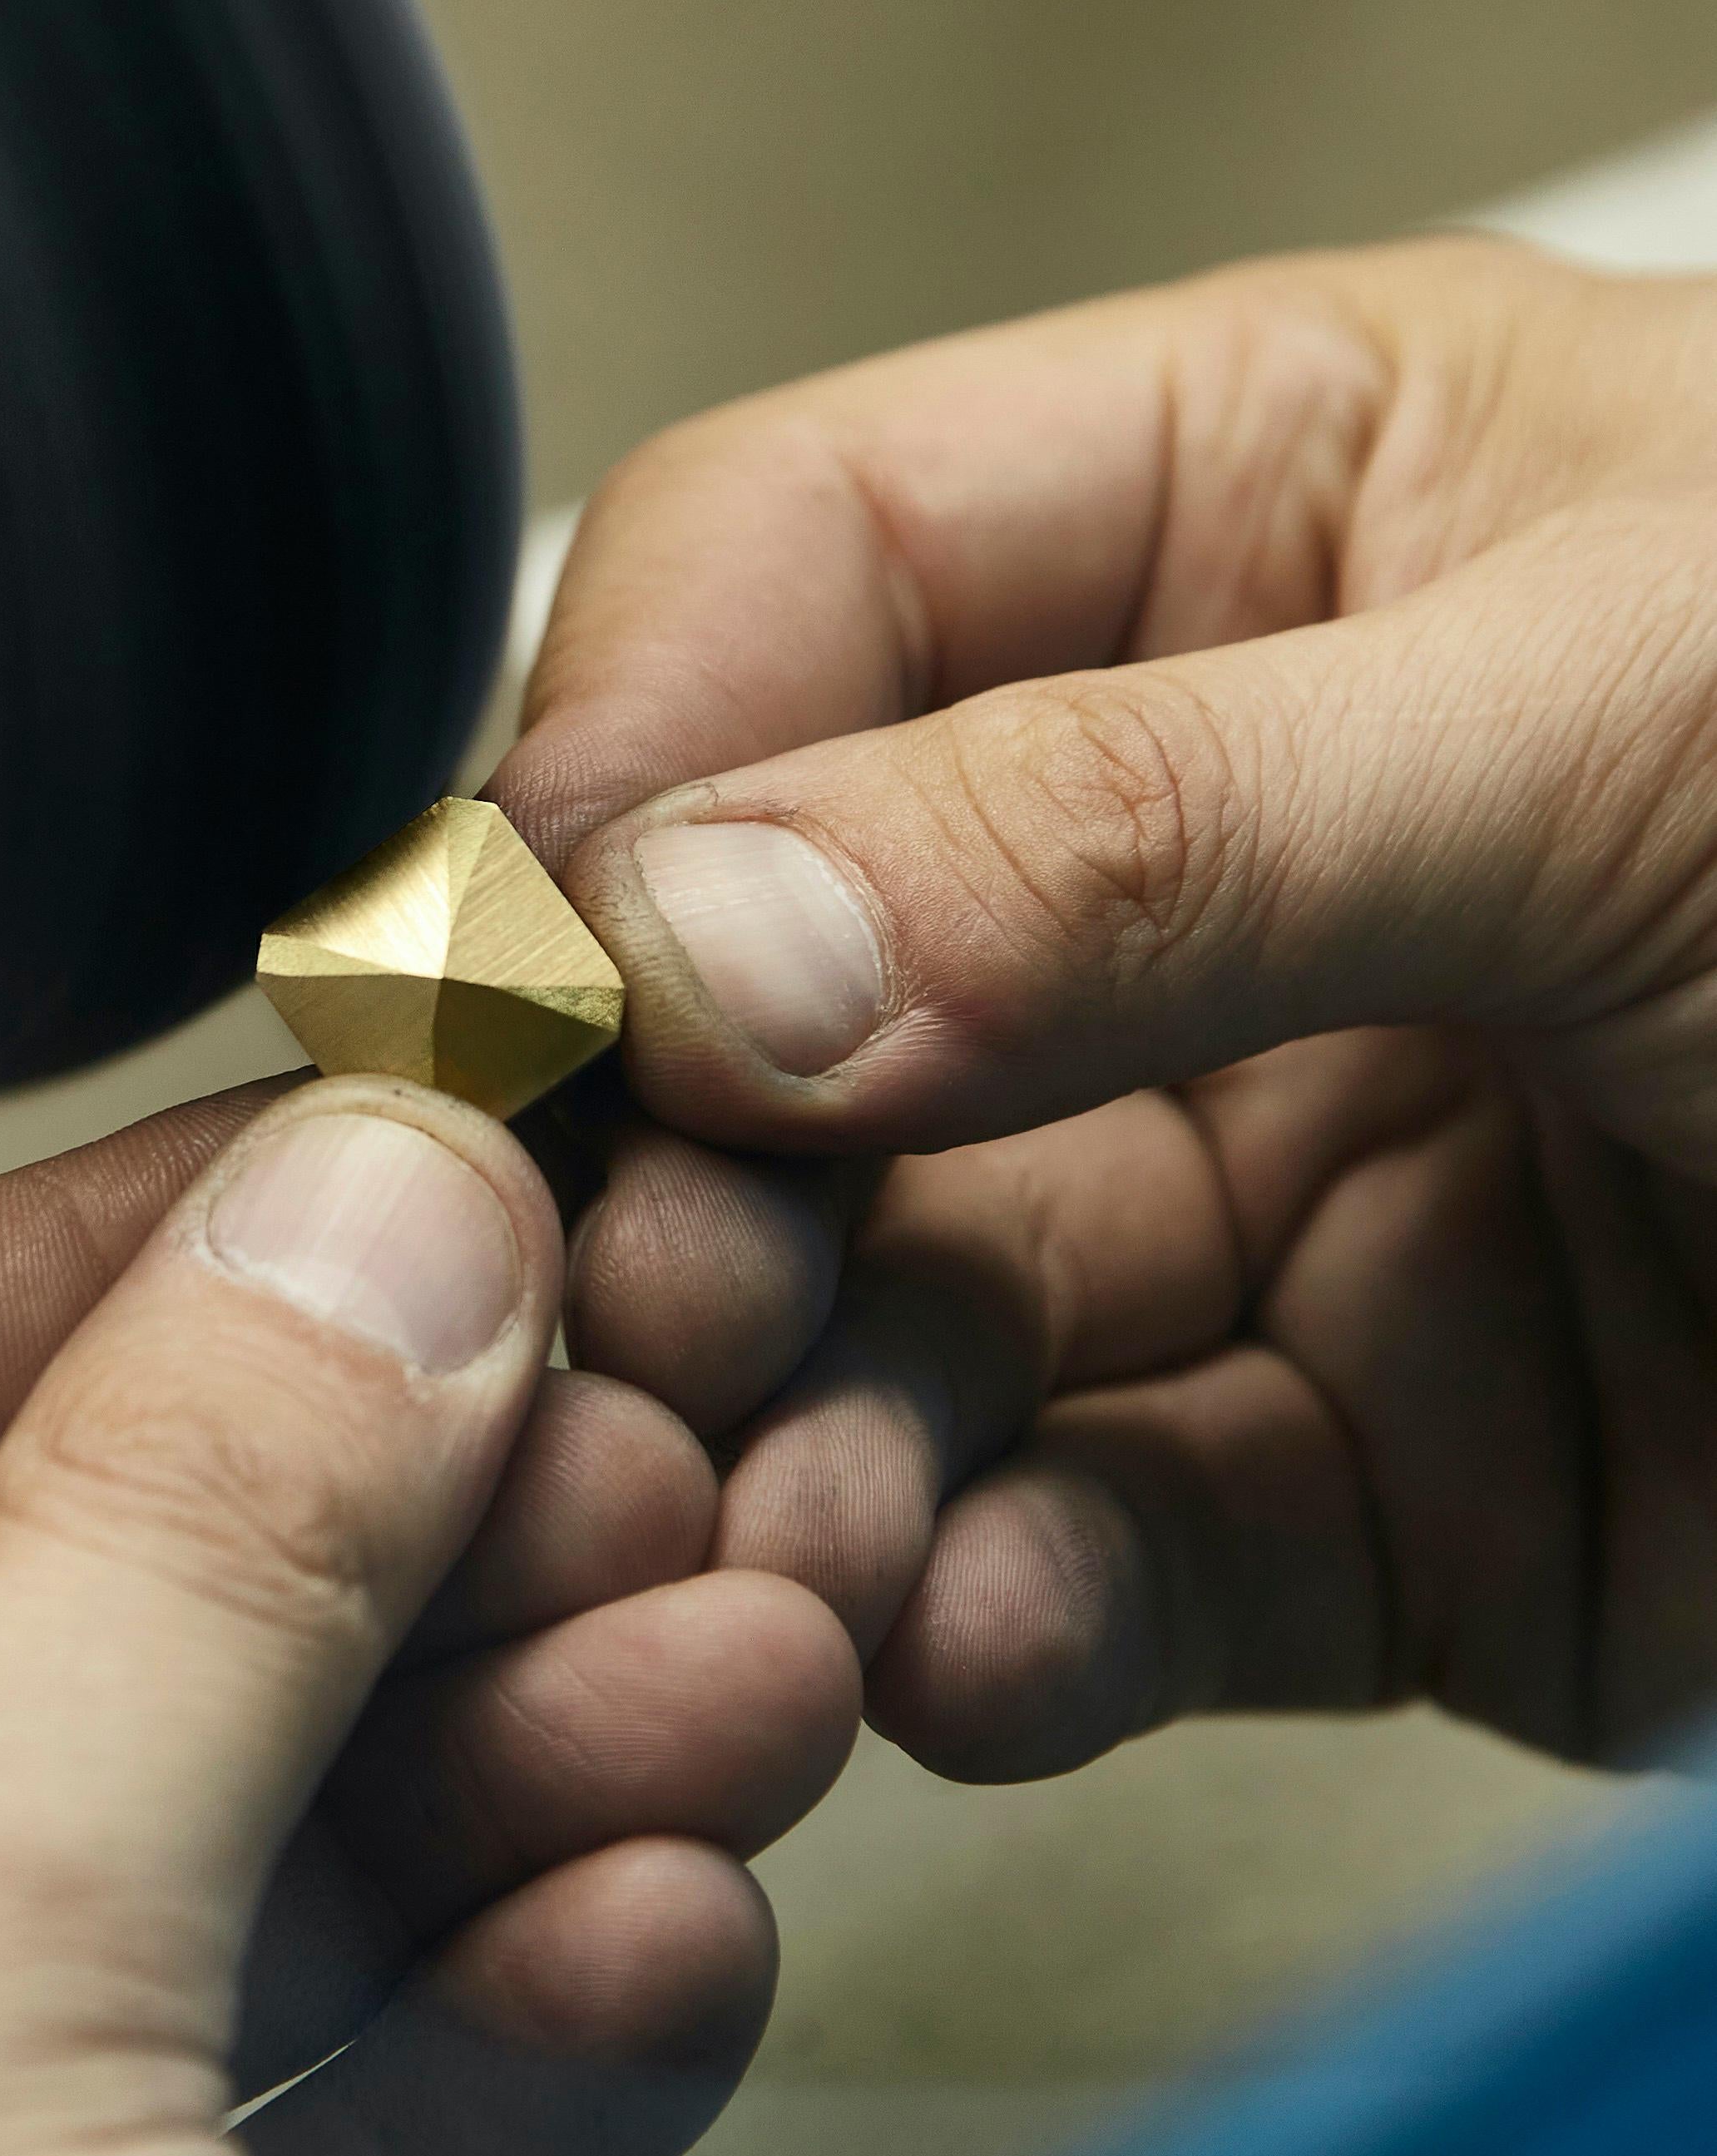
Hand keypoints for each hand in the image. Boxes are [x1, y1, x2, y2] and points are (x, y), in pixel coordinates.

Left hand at [0, 1078, 853, 2155]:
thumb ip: (165, 1565)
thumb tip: (374, 1212)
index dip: (123, 1252)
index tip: (394, 1152)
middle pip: (30, 1630)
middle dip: (388, 1537)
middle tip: (638, 1418)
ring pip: (183, 1868)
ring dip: (502, 1756)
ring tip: (749, 1640)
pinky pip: (265, 2127)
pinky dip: (494, 2023)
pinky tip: (670, 1909)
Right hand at [499, 237, 1716, 1778]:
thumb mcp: (1658, 720)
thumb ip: (1147, 815)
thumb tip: (699, 939)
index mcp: (1245, 524)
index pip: (783, 584)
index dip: (629, 764)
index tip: (548, 982)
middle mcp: (1189, 854)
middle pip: (773, 987)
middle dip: (684, 1160)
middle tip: (657, 1308)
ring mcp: (1247, 1169)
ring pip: (887, 1303)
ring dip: (799, 1422)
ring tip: (776, 1519)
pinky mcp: (1339, 1470)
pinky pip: (1077, 1544)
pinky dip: (986, 1608)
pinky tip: (950, 1631)